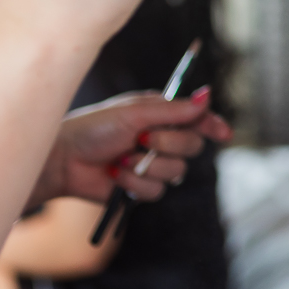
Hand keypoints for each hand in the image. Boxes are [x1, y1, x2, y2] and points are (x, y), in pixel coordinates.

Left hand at [30, 88, 232, 206]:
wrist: (64, 160)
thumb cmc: (94, 128)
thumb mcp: (135, 113)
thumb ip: (174, 109)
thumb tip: (207, 97)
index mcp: (162, 114)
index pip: (198, 119)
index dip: (213, 125)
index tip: (223, 133)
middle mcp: (161, 138)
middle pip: (193, 146)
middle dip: (169, 143)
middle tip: (143, 137)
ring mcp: (152, 164)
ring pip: (176, 171)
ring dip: (148, 165)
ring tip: (122, 158)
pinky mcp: (141, 188)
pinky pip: (156, 191)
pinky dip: (134, 182)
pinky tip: (115, 174)